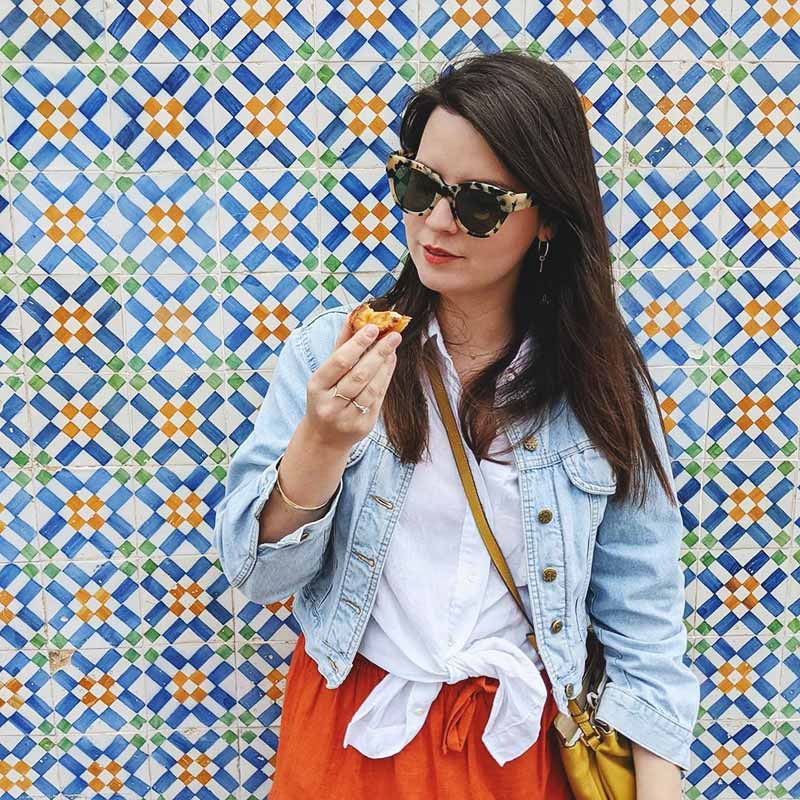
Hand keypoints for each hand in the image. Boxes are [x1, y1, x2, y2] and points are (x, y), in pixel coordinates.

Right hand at [304, 316, 402, 451]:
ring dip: (385, 365)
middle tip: (393, 335)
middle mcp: (330, 404)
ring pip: (372, 388)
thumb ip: (341, 346)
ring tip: (393, 347)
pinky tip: (390, 363)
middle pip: (359, 375)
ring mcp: (347, 418)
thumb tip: (354, 316)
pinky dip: (386, 378)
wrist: (324, 438)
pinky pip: (379, 399)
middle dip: (378, 353)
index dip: (358, 344)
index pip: (340, 362)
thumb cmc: (325, 397)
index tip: (373, 327)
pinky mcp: (363, 426)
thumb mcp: (325, 374)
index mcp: (316, 387)